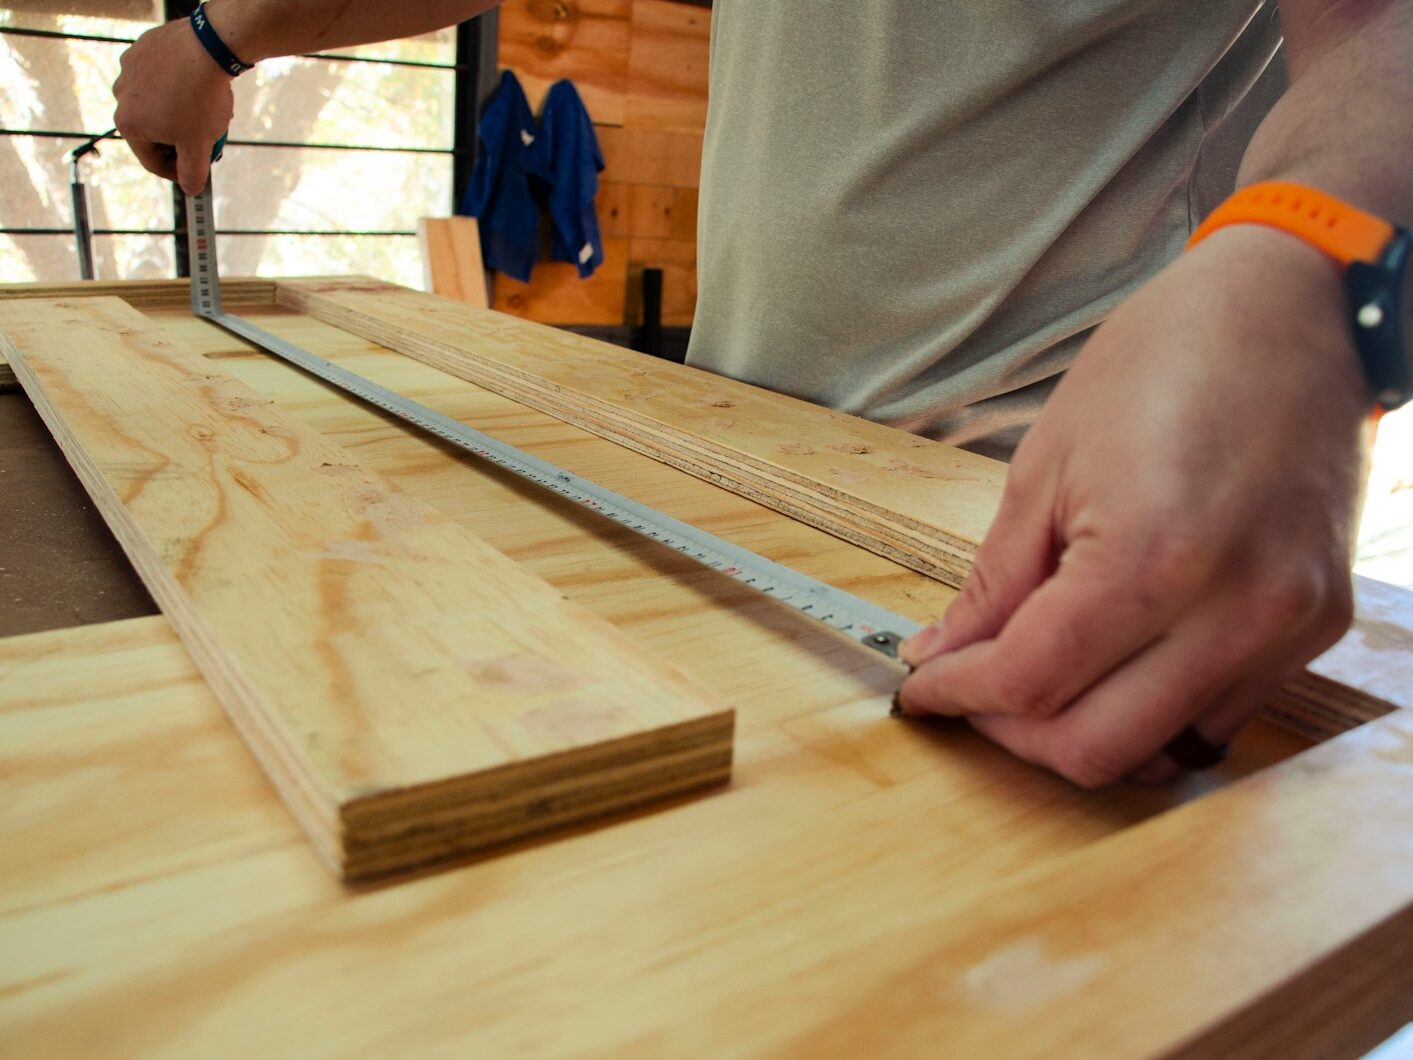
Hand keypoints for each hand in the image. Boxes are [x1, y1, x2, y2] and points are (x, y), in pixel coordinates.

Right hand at [113, 17, 233, 195]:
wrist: (207, 48)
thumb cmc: (200, 101)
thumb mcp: (199, 146)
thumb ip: (192, 174)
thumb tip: (190, 190)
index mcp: (129, 125)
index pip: (153, 162)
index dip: (179, 172)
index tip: (198, 170)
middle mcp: (121, 97)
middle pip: (154, 132)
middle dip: (181, 140)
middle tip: (206, 138)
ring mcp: (129, 70)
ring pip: (157, 104)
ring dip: (179, 113)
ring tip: (205, 110)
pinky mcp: (142, 49)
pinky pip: (160, 77)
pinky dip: (176, 86)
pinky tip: (197, 85)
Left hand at [896, 225, 1369, 786]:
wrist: (1287, 308)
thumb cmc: (1159, 362)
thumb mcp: (1045, 467)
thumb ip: (994, 584)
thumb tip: (945, 655)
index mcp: (1152, 557)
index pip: (1032, 682)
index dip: (960, 695)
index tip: (924, 689)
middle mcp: (1234, 610)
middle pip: (1095, 748)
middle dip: (1012, 733)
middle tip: (973, 690)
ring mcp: (1287, 626)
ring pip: (1161, 752)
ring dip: (1083, 731)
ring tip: (1041, 675)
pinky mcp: (1320, 626)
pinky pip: (1218, 717)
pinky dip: (1152, 712)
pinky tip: (1116, 661)